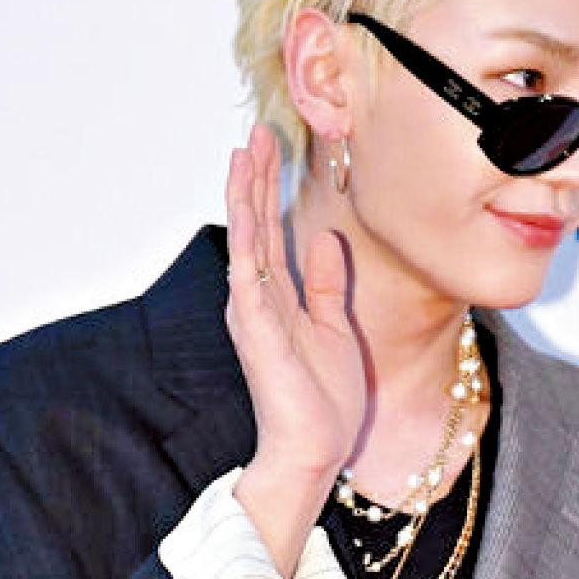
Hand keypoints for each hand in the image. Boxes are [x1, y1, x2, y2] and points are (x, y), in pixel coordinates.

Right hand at [224, 123, 365, 479]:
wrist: (315, 448)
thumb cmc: (322, 398)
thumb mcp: (333, 327)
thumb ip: (326, 284)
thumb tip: (326, 240)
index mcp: (276, 297)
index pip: (271, 231)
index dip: (271, 188)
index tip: (274, 146)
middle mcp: (258, 298)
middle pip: (255, 225)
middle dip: (256, 177)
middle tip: (257, 130)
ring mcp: (253, 311)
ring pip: (246, 240)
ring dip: (246, 195)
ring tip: (244, 151)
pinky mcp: (257, 328)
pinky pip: (248, 273)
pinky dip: (246, 237)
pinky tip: (246, 205)